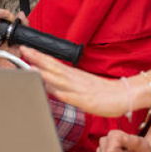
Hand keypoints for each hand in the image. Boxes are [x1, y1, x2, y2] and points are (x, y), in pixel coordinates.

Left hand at [21, 47, 137, 116]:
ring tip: (33, 68)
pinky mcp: (87, 101)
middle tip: (25, 50)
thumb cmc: (105, 92)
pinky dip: (64, 94)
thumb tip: (48, 85)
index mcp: (74, 75)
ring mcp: (81, 90)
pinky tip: (55, 92)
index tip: (26, 49)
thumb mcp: (82, 86)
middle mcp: (76, 80)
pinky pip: (74, 98)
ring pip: (61, 80)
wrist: (125, 95)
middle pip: (54, 68)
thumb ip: (65, 85)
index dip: (39, 56)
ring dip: (46, 74)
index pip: (53, 63)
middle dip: (39, 59)